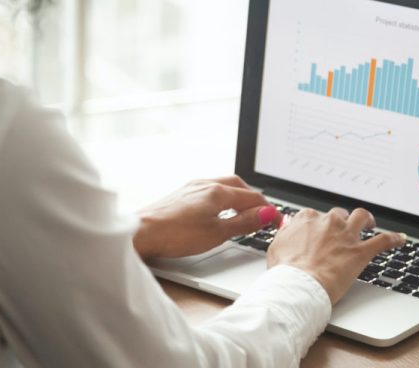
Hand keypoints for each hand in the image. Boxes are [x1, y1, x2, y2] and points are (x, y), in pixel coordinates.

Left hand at [132, 175, 281, 258]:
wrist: (141, 233)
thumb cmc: (175, 234)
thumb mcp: (217, 233)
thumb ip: (244, 223)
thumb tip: (266, 214)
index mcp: (218, 192)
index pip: (252, 197)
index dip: (268, 210)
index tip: (276, 221)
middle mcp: (205, 184)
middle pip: (239, 186)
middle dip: (254, 198)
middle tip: (264, 214)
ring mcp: (192, 187)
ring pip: (224, 185)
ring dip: (238, 196)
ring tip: (245, 212)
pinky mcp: (182, 194)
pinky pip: (210, 189)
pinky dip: (223, 197)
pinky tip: (219, 209)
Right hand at [267, 207, 405, 303]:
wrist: (299, 285)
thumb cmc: (286, 271)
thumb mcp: (276, 247)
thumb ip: (285, 233)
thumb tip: (288, 225)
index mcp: (306, 220)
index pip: (314, 215)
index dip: (318, 224)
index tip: (318, 231)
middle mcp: (327, 222)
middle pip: (338, 215)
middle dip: (340, 222)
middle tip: (341, 233)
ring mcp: (346, 236)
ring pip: (362, 217)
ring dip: (367, 219)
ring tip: (370, 223)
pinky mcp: (360, 252)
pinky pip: (383, 240)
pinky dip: (393, 239)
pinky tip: (400, 239)